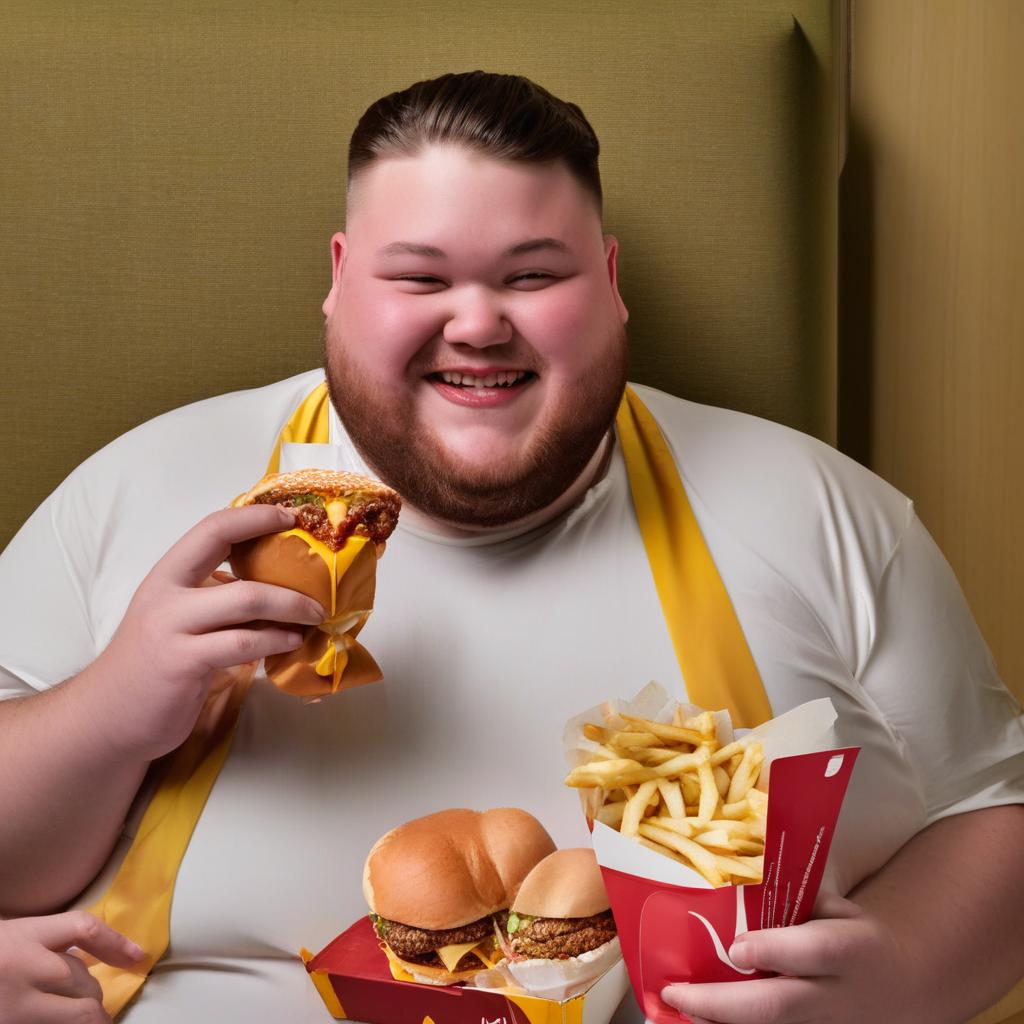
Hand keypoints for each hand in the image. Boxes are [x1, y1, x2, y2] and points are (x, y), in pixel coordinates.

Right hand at [0, 911, 142, 1022]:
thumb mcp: (15, 935)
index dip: (117, 943)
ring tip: (84, 1012)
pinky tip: (62, 1020)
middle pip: (82, 979)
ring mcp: (14, 1006)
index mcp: (25, 936)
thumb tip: (93, 952)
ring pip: (75, 1012)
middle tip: (91, 997)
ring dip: (84, 1013)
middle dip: (92, 991)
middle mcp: (22, 969)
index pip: (85, 929)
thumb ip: (48, 940)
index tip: (138, 956)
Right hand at [82, 505, 324, 760]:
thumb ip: (214, 599)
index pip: (212, 527)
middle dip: (282, 557)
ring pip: (246, 598)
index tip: (290, 516)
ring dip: (291, 605)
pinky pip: (243, 642)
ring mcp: (172, 628)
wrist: (108, 717)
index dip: (254, 516)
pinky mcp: (184, 663)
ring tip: (316, 615)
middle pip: (229, 552)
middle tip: (322, 574)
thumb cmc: (153, 666)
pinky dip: (275, 639)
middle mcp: (166, 594)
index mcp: (167, 576)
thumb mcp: (178, 619)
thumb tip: (275, 588)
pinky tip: (293, 642)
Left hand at [660, 892, 922, 1023]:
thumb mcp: (838, 909)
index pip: (811, 951)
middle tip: (676, 990)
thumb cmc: (856, 938)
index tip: (737, 946)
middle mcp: (835, 996)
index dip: (773, 950)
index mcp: (848, 950)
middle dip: (722, 1002)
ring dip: (719, 1021)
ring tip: (672, 1006)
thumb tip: (741, 872)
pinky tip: (696, 1018)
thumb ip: (795, 898)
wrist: (902, 988)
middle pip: (778, 1005)